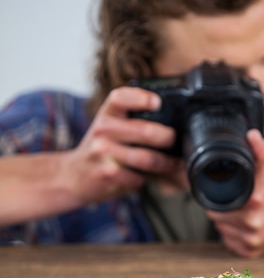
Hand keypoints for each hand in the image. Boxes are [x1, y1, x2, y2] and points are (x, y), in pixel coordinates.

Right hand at [61, 86, 183, 204]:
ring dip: (166, 163)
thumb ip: (132, 119)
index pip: (120, 98)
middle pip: (144, 131)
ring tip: (175, 164)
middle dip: (167, 137)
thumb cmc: (101, 148)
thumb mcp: (110, 125)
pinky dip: (149, 179)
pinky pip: (140, 177)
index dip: (140, 98)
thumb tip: (172, 121)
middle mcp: (102, 130)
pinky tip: (149, 177)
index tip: (157, 103)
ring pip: (146, 158)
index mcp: (106, 113)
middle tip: (175, 141)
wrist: (73, 175)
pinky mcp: (107, 174)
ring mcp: (103, 153)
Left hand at [207, 129, 263, 256]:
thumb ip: (260, 150)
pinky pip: (230, 243)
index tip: (224, 192)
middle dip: (222, 209)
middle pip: (216, 217)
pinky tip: (244, 227)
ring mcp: (252, 240)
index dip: (216, 196)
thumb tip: (251, 135)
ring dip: (226, 223)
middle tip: (234, 202)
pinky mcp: (252, 252)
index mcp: (253, 201)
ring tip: (240, 213)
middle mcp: (252, 224)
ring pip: (222, 230)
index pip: (215, 202)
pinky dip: (233, 236)